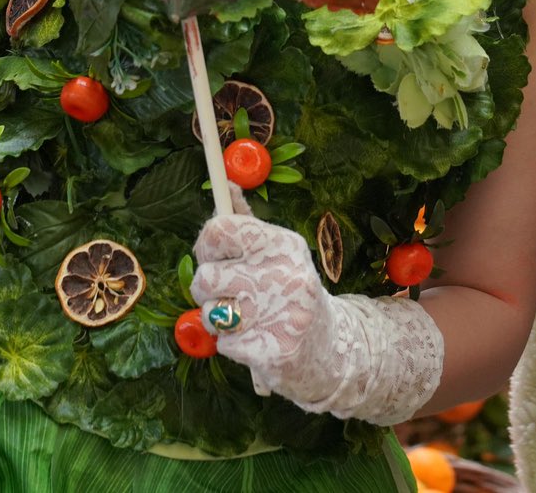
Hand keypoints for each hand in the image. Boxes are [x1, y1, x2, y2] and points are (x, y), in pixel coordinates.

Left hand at [192, 210, 335, 403]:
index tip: (214, 256)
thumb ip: (247, 222)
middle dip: (208, 290)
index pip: (219, 229)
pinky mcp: (272, 350)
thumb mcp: (277, 254)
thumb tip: (225, 185)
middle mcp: (284, 274)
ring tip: (247, 319)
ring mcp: (280, 314)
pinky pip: (224, 344)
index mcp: (283, 244)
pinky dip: (233, 346)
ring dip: (219, 320)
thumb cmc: (290, 292)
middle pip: (205, 276)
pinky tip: (257, 341)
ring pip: (210, 313)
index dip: (206, 245)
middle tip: (232, 293)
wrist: (330, 348)